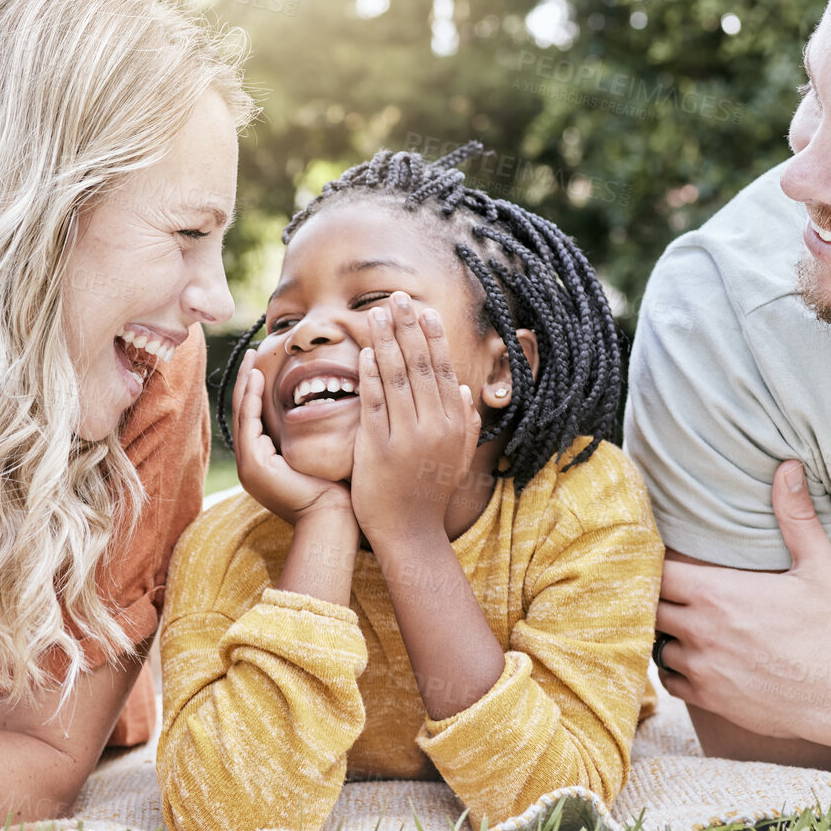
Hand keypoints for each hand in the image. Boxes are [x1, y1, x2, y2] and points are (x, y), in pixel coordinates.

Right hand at [231, 353, 352, 524]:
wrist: (333, 517)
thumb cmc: (335, 489)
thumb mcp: (319, 454)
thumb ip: (312, 434)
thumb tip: (326, 404)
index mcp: (264, 461)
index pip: (255, 418)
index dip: (256, 389)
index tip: (261, 364)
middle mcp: (252, 463)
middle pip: (244, 413)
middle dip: (246, 381)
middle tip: (251, 352)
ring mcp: (249, 466)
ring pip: (243, 415)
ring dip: (246, 384)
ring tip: (251, 358)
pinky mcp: (253, 466)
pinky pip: (248, 424)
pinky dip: (251, 399)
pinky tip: (257, 378)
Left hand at [350, 292, 477, 550]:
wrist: (410, 532)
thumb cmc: (431, 493)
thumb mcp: (458, 458)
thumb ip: (466, 424)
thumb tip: (467, 390)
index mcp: (455, 424)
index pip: (443, 370)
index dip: (433, 337)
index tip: (423, 311)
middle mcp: (434, 426)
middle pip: (420, 366)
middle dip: (408, 328)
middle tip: (397, 298)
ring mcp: (406, 436)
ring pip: (396, 378)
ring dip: (386, 342)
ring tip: (376, 314)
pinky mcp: (379, 448)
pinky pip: (373, 403)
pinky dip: (369, 375)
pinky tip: (363, 352)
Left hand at [654, 461, 830, 752]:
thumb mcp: (819, 565)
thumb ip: (795, 515)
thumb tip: (788, 467)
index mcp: (716, 592)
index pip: (657, 570)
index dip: (657, 563)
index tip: (668, 560)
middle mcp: (699, 630)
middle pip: (649, 607)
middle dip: (658, 597)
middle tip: (674, 592)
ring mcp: (702, 668)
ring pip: (657, 646)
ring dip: (666, 634)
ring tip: (684, 625)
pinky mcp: (710, 700)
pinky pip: (670, 683)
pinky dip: (676, 671)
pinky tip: (696, 659)